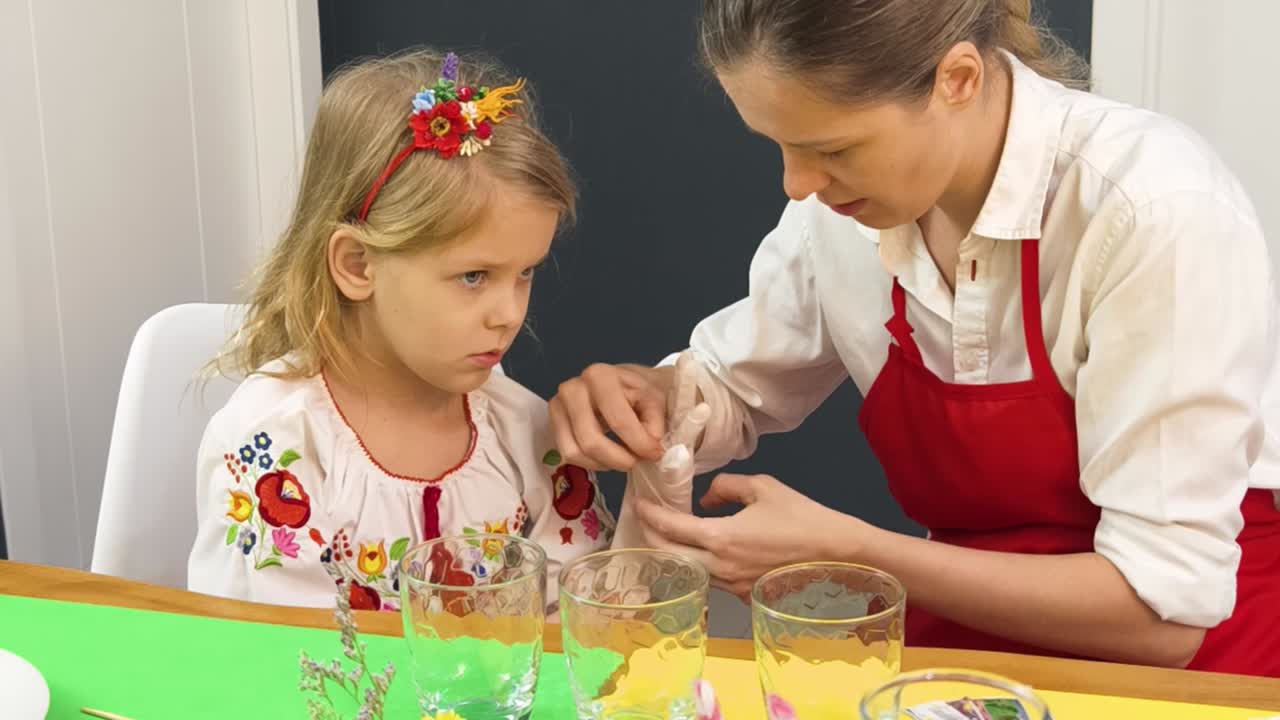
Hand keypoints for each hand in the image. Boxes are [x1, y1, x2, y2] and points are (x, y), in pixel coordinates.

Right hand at [549, 363, 671, 470]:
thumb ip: (655, 423)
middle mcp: (572, 389)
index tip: (655, 453)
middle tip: (637, 461)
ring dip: (603, 463)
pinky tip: (607, 455)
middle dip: (618, 459)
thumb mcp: (656, 399)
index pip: (618, 420)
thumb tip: (649, 447)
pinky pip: (567, 455)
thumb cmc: (640, 391)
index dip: (639, 444)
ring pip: (575, 452)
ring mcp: (558, 406)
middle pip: (590, 441)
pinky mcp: (552, 423)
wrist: (624, 384)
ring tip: (623, 459)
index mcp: (600, 376)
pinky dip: (590, 462)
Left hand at [636, 473, 855, 598]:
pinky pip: (714, 580)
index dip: (650, 514)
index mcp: (721, 537)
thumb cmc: (801, 516)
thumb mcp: (762, 487)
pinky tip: (705, 552)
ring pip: (691, 570)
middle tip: (647, 520)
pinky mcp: (745, 596)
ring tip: (672, 534)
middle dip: (652, 537)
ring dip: (677, 553)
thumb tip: (707, 498)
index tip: (638, 504)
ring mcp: (732, 586)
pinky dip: (703, 565)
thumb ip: (725, 487)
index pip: (671, 528)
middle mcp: (720, 567)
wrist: (835, 551)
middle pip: (670, 556)